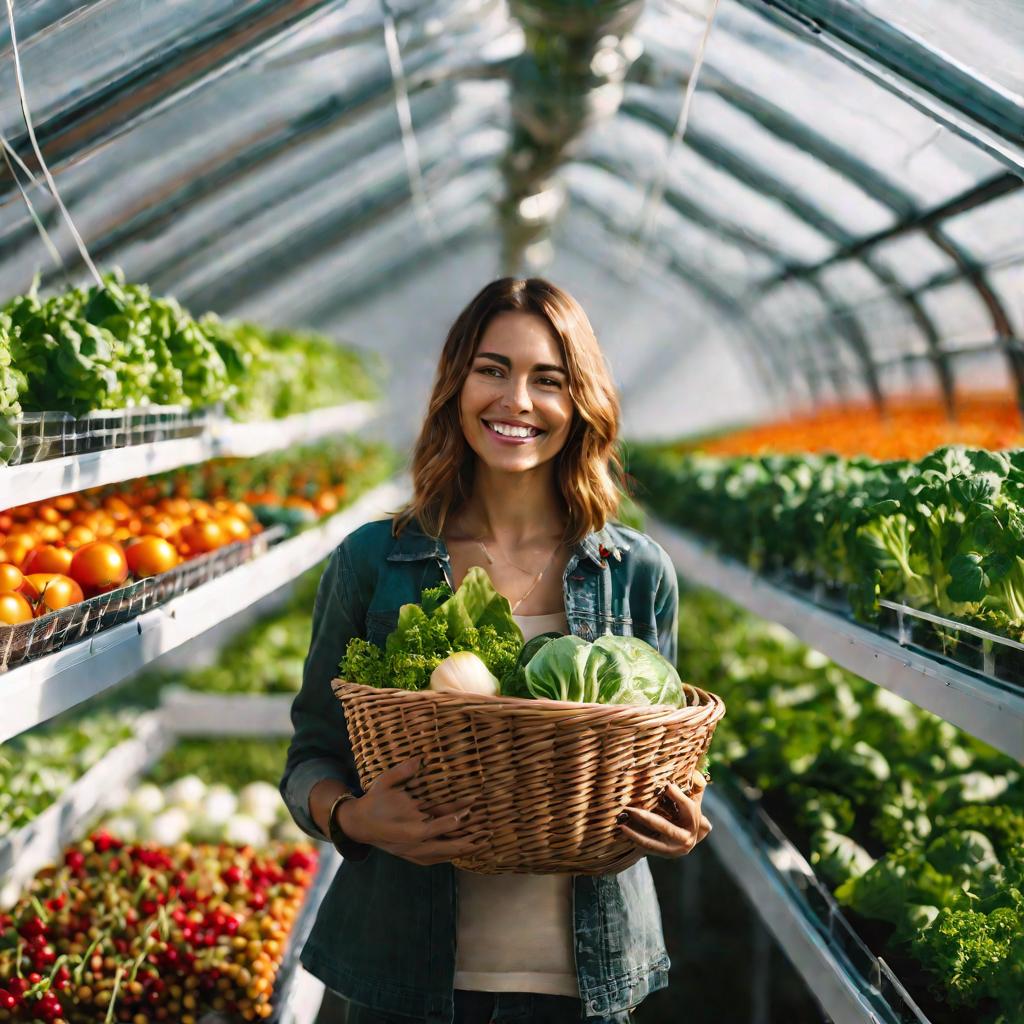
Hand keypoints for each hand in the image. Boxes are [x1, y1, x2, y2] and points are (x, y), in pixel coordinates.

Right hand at [337, 757, 486, 865]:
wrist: (357, 825)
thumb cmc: (372, 802)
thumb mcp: (383, 783)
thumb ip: (400, 772)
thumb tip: (419, 759)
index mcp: (403, 830)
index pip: (429, 829)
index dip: (448, 822)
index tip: (465, 813)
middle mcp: (408, 846)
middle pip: (441, 849)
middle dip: (464, 842)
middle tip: (485, 834)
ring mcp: (410, 853)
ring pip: (441, 856)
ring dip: (462, 849)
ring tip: (482, 842)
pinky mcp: (412, 856)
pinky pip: (436, 858)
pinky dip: (451, 853)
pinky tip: (466, 848)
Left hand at [618, 770, 711, 857]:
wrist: (686, 839)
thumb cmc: (688, 814)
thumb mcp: (694, 800)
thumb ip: (697, 787)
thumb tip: (696, 773)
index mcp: (696, 822)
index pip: (687, 807)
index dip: (678, 795)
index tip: (666, 785)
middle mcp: (687, 838)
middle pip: (665, 827)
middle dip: (646, 818)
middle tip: (630, 809)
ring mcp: (675, 849)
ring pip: (653, 842)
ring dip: (635, 834)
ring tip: (621, 825)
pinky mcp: (664, 854)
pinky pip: (648, 847)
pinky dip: (635, 840)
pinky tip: (624, 831)